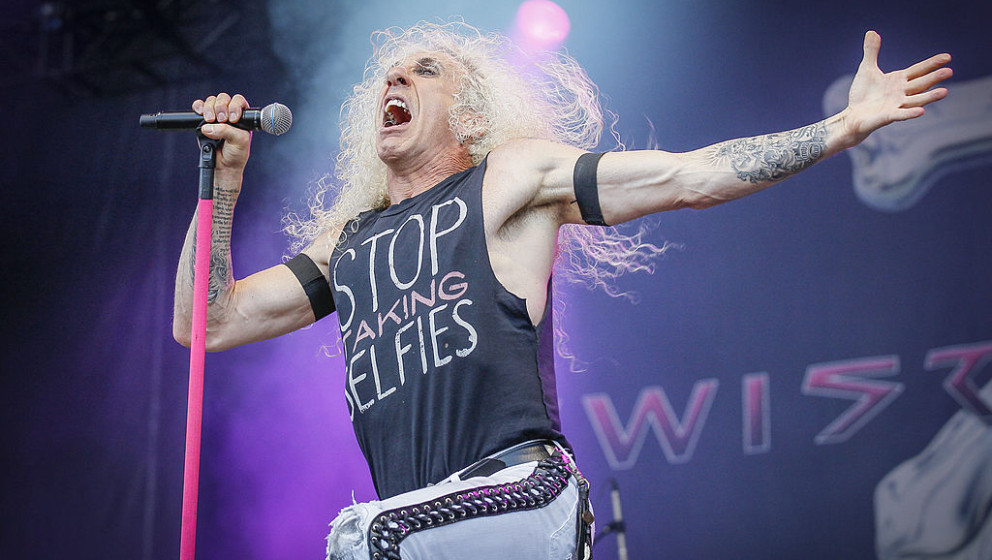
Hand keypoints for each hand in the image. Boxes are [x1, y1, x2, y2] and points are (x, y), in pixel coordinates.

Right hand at [192, 93, 252, 173]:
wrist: (224, 165)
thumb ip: (226, 131)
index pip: (239, 101)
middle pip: (223, 98)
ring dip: (209, 109)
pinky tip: (200, 113)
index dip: (234, 106)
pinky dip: (198, 107)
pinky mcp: (203, 120)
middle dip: (220, 107)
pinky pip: (199, 107)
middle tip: (220, 120)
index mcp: (242, 117)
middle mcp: (229, 114)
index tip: (232, 119)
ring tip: (210, 120)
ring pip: (211, 101)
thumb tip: (209, 126)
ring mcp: (216, 116)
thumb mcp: (238, 142)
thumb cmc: (236, 153)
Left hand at [843, 31, 951, 145]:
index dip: (932, 64)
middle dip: (934, 78)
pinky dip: (910, 113)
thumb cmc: (863, 94)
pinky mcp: (887, 116)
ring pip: (916, 100)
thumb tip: (871, 32)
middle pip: (921, 84)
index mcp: (899, 80)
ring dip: (929, 97)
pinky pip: (901, 114)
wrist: (853, 114)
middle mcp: (901, 92)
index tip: (947, 57)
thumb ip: (871, 52)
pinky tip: (921, 111)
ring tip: (945, 92)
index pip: (919, 70)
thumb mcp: (867, 69)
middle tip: (950, 71)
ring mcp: (896, 105)